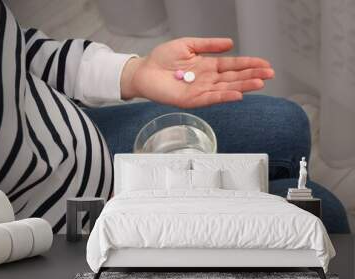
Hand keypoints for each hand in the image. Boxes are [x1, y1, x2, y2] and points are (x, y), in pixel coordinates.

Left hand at [121, 37, 273, 107]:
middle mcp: (207, 79)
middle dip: (251, 75)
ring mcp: (200, 90)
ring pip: (226, 88)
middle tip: (269, 74)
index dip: (249, 64)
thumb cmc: (162, 58)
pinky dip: (224, 96)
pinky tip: (237, 94)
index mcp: (208, 66)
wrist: (144, 70)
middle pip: (233, 78)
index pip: (232, 65)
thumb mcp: (188, 45)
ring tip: (260, 83)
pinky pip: (210, 98)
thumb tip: (230, 43)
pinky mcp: (191, 100)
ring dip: (243, 86)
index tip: (265, 64)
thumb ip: (208, 45)